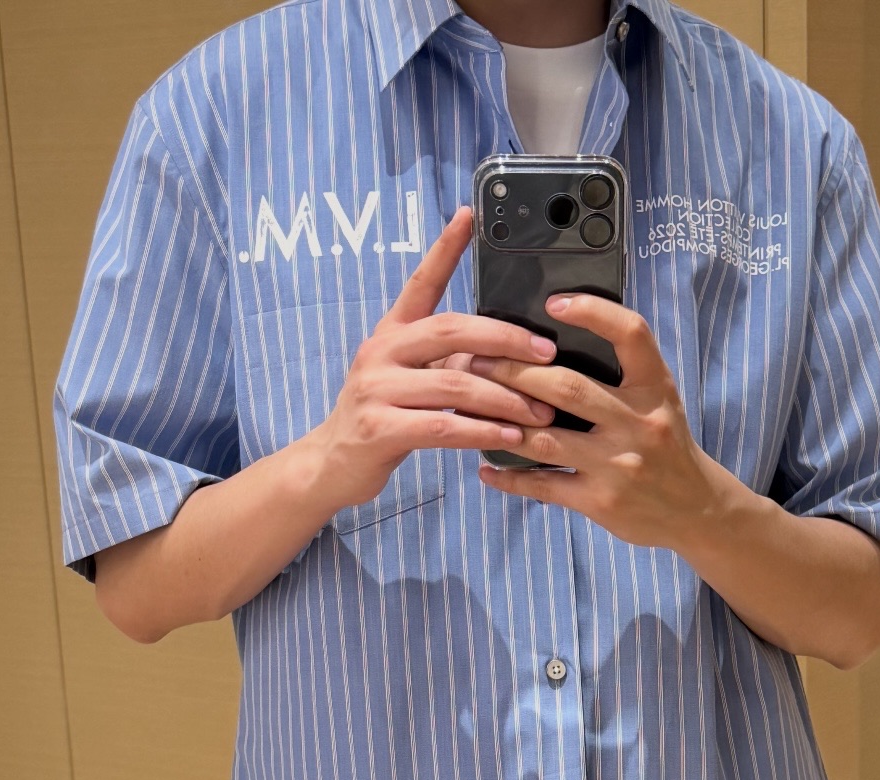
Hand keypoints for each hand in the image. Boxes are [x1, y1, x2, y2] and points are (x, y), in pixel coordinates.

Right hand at [309, 207, 557, 514]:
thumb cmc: (384, 418)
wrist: (332, 463)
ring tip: (540, 412)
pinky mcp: (379, 429)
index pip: (420, 282)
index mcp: (391, 333)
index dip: (444, 248)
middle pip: (451, 330)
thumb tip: (507, 351)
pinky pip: (442, 426)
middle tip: (547, 353)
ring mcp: (376, 389)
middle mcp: (381, 352)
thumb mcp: (410, 379)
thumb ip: (447, 361)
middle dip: (506, 339)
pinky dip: (481, 432)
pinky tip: (509, 437)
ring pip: (454, 384)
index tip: (469, 215)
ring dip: (505, 399)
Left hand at [468, 294, 721, 551]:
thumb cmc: (665, 445)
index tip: (553, 303)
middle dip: (514, 372)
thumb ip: (620, 374)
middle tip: (475, 360)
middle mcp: (639, 423)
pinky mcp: (602, 502)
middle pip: (568, 387)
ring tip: (469, 409)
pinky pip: (544, 486)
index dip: (593, 311)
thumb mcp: (659, 400)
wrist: (695, 508)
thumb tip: (553, 344)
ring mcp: (619, 465)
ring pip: (546, 439)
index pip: (631, 334)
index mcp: (655, 388)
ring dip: (502, 423)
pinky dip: (510, 477)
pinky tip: (487, 468)